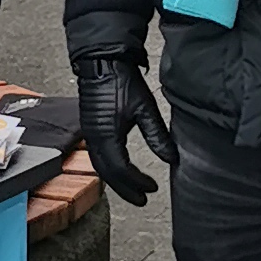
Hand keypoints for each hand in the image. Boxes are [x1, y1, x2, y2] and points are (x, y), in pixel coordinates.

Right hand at [74, 52, 176, 205]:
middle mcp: (94, 139)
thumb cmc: (121, 81)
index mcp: (107, 136)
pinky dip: (109, 168)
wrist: (102, 61)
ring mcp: (89, 133)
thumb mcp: (146, 110)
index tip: (152, 188)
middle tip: (142, 199)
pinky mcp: (90, 127)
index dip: (137, 183)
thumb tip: (171, 158)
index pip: (121, 170)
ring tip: (133, 188)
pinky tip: (120, 168)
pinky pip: (97, 156)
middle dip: (125, 189)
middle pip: (108, 174)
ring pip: (101, 166)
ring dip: (116, 180)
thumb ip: (158, 137)